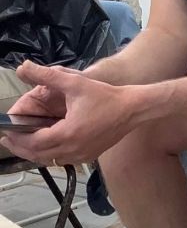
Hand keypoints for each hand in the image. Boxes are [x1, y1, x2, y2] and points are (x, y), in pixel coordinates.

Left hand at [0, 61, 134, 164]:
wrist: (134, 108)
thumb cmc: (106, 96)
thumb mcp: (76, 83)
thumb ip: (47, 75)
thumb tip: (23, 67)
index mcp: (67, 133)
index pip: (32, 143)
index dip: (16, 139)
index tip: (6, 133)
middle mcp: (73, 149)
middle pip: (38, 155)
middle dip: (20, 148)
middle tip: (9, 140)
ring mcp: (82, 155)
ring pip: (49, 160)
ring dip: (34, 153)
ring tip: (24, 143)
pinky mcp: (89, 156)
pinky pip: (63, 160)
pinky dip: (50, 155)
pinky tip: (48, 145)